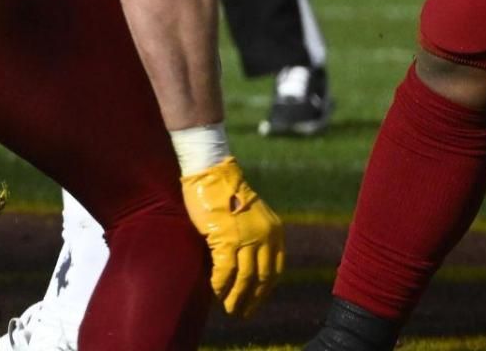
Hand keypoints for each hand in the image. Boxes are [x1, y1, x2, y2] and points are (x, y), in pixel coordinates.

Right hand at [180, 157, 283, 316]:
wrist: (210, 172)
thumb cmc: (224, 192)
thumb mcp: (250, 217)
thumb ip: (253, 238)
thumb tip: (244, 268)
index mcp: (274, 232)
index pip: (274, 270)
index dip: (265, 290)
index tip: (256, 302)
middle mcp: (265, 237)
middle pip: (262, 278)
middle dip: (253, 299)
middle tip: (243, 313)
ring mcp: (247, 238)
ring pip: (245, 278)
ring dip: (236, 297)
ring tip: (229, 308)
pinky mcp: (226, 238)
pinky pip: (225, 270)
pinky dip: (220, 284)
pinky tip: (215, 292)